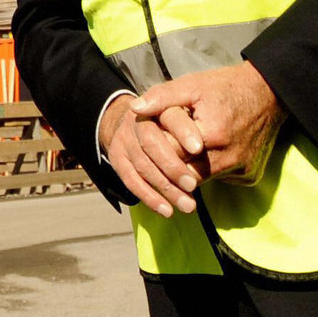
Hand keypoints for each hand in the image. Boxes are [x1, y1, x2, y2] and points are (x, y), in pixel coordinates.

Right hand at [98, 92, 199, 216]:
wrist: (140, 120)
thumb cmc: (176, 121)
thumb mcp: (187, 110)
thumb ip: (195, 124)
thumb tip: (201, 146)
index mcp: (158, 106)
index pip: (170, 116)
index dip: (183, 131)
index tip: (198, 148)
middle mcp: (137, 120)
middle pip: (152, 142)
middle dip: (173, 166)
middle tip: (192, 185)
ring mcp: (124, 138)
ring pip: (143, 165)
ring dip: (165, 188)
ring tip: (188, 205)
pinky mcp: (116, 156)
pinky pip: (131, 180)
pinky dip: (149, 197)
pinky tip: (167, 210)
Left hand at [134, 62, 282, 185]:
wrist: (268, 93)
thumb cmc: (226, 87)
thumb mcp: (192, 85)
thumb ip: (162, 97)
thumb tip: (135, 109)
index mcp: (212, 134)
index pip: (172, 154)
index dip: (158, 148)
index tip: (148, 142)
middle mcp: (229, 157)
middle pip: (185, 173)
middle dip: (170, 165)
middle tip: (160, 153)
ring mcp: (241, 170)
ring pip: (202, 179)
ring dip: (189, 170)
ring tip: (179, 155)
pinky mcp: (249, 177)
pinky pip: (221, 179)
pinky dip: (210, 170)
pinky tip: (204, 157)